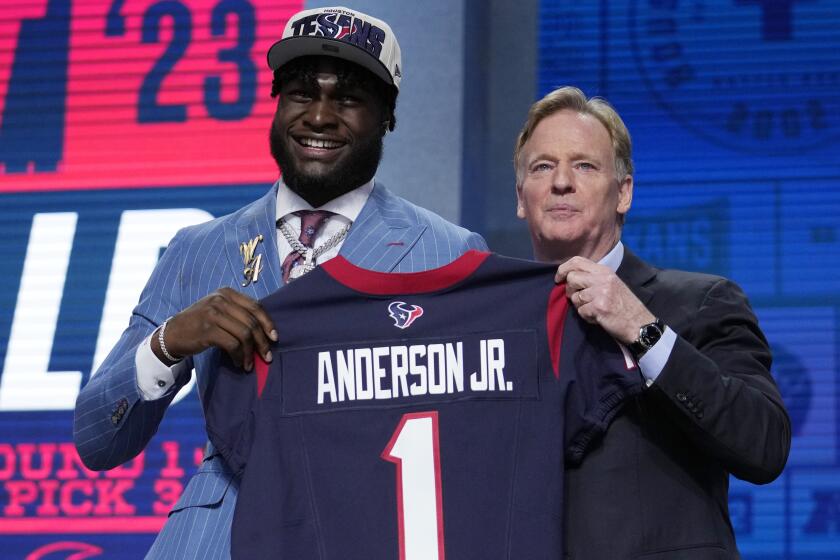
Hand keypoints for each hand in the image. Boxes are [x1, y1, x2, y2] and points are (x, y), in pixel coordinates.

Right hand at [152, 288, 277, 370]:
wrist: (172, 333)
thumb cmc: (200, 324)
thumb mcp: (218, 311)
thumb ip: (238, 314)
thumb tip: (265, 333)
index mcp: (227, 293)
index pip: (256, 306)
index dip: (268, 323)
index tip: (274, 338)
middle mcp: (221, 300)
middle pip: (252, 322)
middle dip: (262, 342)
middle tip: (266, 357)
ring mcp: (213, 313)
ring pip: (244, 334)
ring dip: (250, 353)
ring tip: (249, 364)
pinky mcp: (207, 329)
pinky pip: (233, 344)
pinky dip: (239, 356)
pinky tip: (238, 362)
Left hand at [555, 256, 654, 344]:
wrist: (639, 323)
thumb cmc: (623, 305)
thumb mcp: (610, 284)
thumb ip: (592, 278)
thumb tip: (568, 277)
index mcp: (604, 271)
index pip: (577, 261)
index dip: (563, 269)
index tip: (558, 278)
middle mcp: (603, 279)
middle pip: (571, 278)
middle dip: (570, 291)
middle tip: (579, 300)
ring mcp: (601, 292)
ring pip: (574, 297)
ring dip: (580, 306)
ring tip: (594, 310)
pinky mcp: (599, 307)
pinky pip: (580, 311)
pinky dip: (586, 317)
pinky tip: (598, 317)